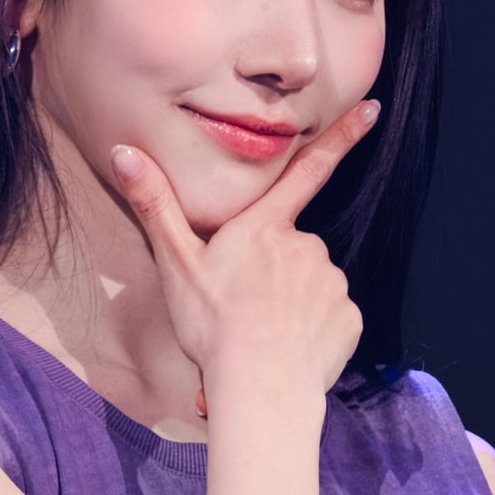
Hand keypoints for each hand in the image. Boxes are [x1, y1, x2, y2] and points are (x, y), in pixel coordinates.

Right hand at [109, 99, 380, 415]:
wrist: (260, 386)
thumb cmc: (213, 325)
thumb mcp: (175, 262)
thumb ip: (154, 205)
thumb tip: (122, 153)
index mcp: (266, 227)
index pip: (308, 170)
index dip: (342, 136)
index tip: (371, 108)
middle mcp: (306, 246)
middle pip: (291, 250)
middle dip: (272, 273)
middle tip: (240, 310)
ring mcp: (331, 283)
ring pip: (310, 287)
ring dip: (289, 306)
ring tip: (259, 335)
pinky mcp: (348, 320)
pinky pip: (329, 321)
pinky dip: (311, 333)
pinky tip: (287, 351)